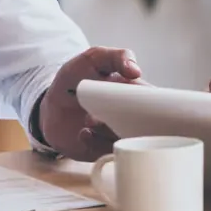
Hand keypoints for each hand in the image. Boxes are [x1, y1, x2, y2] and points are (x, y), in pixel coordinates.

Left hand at [38, 46, 143, 160]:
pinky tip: (83, 133)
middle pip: (147, 126)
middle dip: (125, 121)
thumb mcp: (94, 58)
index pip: (159, 103)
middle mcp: (135, 117)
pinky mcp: (107, 151)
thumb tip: (136, 71)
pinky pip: (111, 154)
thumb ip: (117, 56)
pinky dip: (95, 144)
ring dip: (107, 132)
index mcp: (139, 94)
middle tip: (101, 113)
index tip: (132, 102)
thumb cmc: (76, 78)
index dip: (152, 106)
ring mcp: (121, 134)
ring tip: (87, 121)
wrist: (51, 105)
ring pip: (129, 141)